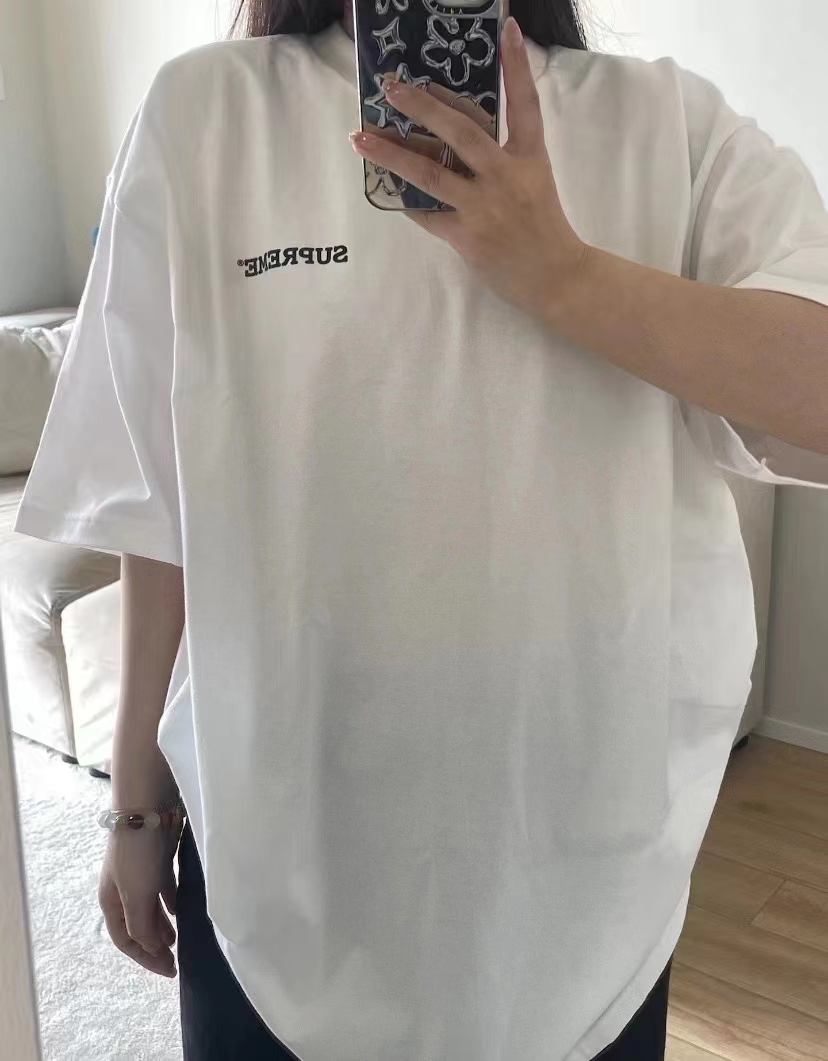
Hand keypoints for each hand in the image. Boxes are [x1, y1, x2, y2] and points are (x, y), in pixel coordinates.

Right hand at [98, 821, 181, 977]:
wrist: (147, 806)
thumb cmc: (138, 853)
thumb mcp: (137, 894)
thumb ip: (142, 925)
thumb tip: (153, 948)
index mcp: (112, 901)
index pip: (126, 940)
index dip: (146, 958)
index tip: (169, 971)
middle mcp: (123, 889)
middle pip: (138, 926)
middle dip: (155, 946)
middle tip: (177, 962)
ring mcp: (140, 873)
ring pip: (150, 908)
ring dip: (163, 926)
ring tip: (178, 940)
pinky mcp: (156, 858)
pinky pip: (162, 888)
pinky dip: (170, 901)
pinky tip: (180, 908)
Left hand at [350, 16, 590, 321]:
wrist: (556, 278)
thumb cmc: (542, 227)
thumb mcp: (533, 181)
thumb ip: (501, 158)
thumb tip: (449, 138)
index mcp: (529, 157)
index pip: (525, 103)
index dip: (516, 65)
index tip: (507, 27)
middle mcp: (507, 176)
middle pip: (461, 131)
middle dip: (423, 106)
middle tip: (392, 86)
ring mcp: (486, 207)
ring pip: (431, 173)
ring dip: (392, 153)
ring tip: (361, 137)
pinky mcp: (468, 236)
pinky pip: (427, 213)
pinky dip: (405, 200)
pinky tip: (383, 184)